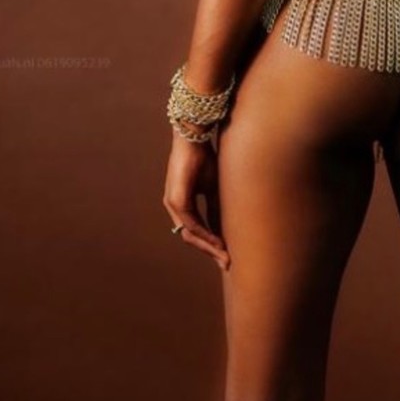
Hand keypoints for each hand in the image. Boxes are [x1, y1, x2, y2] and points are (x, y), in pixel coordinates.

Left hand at [163, 131, 230, 269]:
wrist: (194, 137)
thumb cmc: (204, 158)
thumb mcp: (213, 187)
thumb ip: (215, 207)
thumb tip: (223, 226)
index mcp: (181, 203)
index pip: (195, 230)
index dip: (210, 243)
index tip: (225, 254)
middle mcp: (174, 206)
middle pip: (190, 237)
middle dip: (210, 251)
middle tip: (226, 263)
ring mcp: (173, 203)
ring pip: (190, 233)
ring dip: (208, 246)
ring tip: (224, 256)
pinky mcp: (177, 199)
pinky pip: (191, 223)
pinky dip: (204, 234)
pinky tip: (217, 242)